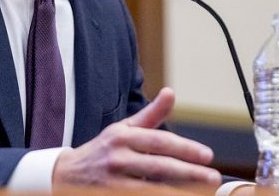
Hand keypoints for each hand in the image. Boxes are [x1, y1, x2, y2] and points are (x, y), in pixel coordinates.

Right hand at [52, 87, 222, 187]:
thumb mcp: (123, 128)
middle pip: (159, 166)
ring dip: (178, 190)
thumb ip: (150, 114)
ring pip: (151, 188)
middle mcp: (117, 157)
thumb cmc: (102, 150)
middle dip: (189, 173)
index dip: (185, 149)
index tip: (207, 155)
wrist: (66, 175)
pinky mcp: (109, 195)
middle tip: (213, 177)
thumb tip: (171, 92)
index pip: (159, 141)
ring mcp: (112, 181)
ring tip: (200, 191)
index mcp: (122, 136)